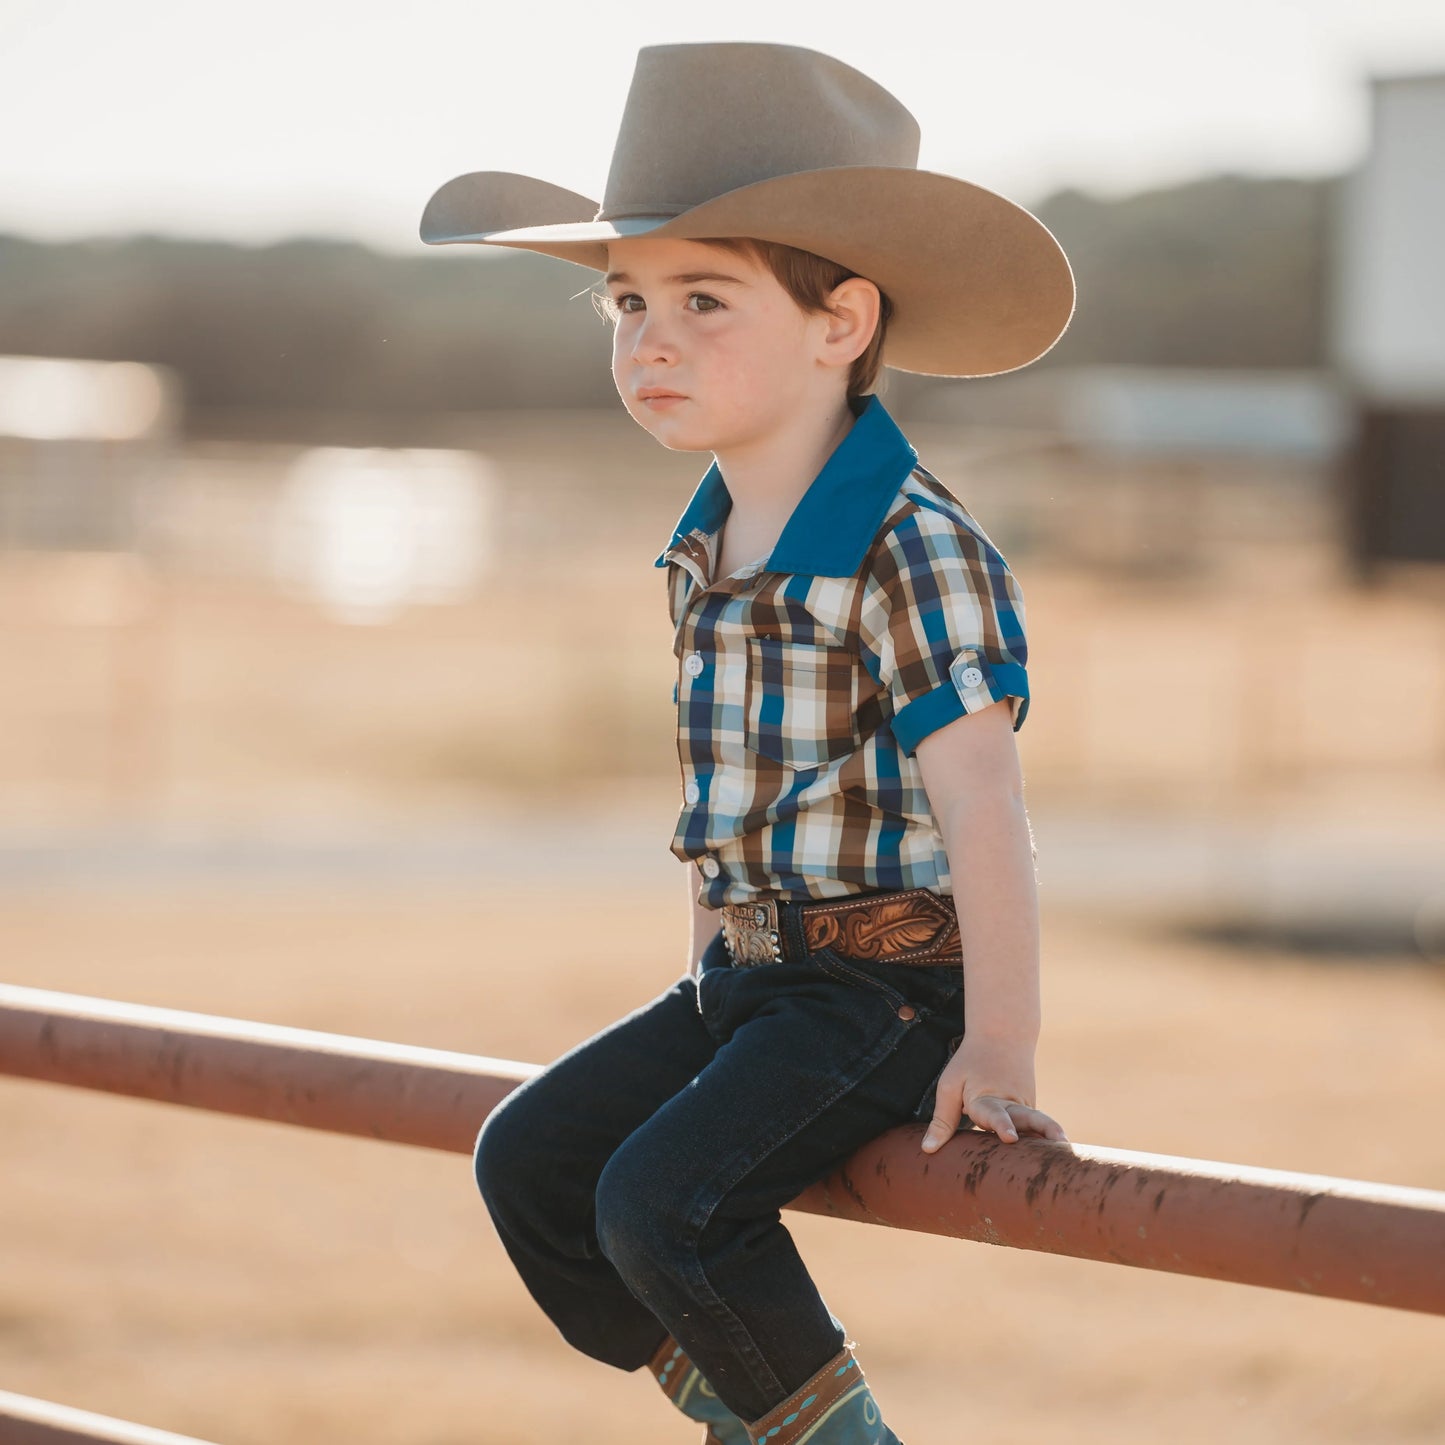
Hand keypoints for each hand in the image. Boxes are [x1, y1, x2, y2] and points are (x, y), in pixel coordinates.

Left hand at [920, 1035, 1067, 1150]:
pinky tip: (1060, 1155)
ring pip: (1040, 1123)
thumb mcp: (950, 1086)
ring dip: (1053, 1133)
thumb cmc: (970, 1064)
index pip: (995, 1114)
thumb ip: (942, 1120)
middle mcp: (1012, 1104)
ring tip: (1069, 1147)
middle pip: (1029, 1118)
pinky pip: (1039, 1127)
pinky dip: (1047, 1138)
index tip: (1009, 1137)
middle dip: (1043, 1129)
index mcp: (987, 1098)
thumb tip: (927, 1151)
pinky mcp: (1034, 1109)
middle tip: (1059, 1141)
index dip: (1002, 1126)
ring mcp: (1027, 1106)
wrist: (1002, 1036)